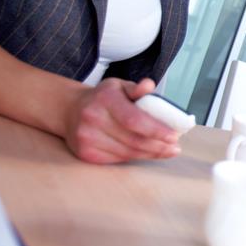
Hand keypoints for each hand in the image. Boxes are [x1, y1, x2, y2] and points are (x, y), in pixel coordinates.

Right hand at [64, 77, 180, 163]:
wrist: (70, 110)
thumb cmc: (103, 97)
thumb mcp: (119, 86)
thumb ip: (136, 88)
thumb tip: (149, 86)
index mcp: (105, 99)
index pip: (134, 119)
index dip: (156, 130)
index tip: (174, 136)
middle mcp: (93, 119)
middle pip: (132, 139)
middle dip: (158, 146)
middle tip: (174, 147)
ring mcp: (86, 138)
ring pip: (126, 153)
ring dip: (150, 154)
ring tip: (166, 151)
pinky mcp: (85, 153)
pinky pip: (117, 159)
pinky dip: (135, 157)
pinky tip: (147, 153)